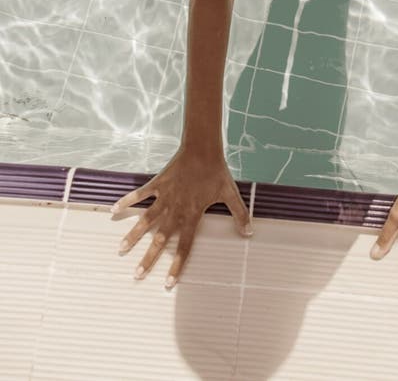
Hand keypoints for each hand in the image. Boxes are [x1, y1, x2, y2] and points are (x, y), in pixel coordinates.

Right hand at [110, 147, 252, 288]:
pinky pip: (140, 194)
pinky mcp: (158, 184)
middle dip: (148, 258)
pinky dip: (127, 201)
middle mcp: (175, 210)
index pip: (184, 246)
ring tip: (121, 250)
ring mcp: (164, 197)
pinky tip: (114, 210)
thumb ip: (239, 214)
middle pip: (160, 240)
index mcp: (192, 215)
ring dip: (133, 235)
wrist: (203, 149)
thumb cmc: (217, 172)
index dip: (176, 265)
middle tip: (136, 275)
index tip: (168, 283)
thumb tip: (250, 232)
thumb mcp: (230, 194)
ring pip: (146, 221)